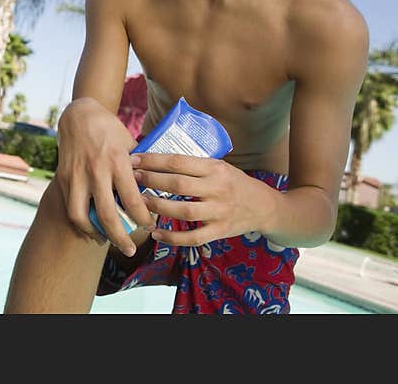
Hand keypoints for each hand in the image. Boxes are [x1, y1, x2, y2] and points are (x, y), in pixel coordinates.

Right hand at [55, 98, 152, 254]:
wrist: (79, 115)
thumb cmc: (109, 129)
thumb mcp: (129, 143)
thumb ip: (139, 167)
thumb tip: (154, 190)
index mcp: (118, 161)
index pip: (132, 200)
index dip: (142, 219)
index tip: (150, 226)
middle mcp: (96, 170)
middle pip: (108, 215)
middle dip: (121, 238)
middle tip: (130, 250)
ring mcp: (77, 175)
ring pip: (82, 216)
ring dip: (94, 234)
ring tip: (105, 242)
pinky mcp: (64, 177)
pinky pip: (70, 207)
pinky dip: (80, 223)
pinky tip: (90, 228)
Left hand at [132, 153, 275, 245]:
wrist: (265, 207)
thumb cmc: (234, 182)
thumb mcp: (218, 165)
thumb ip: (192, 165)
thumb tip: (154, 158)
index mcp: (214, 168)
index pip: (179, 162)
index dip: (153, 160)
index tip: (134, 159)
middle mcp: (217, 188)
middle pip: (179, 184)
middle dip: (152, 181)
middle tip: (132, 179)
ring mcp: (219, 212)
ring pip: (184, 211)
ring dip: (158, 208)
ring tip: (140, 203)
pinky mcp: (221, 231)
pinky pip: (194, 237)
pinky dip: (173, 238)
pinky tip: (156, 233)